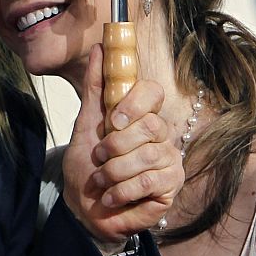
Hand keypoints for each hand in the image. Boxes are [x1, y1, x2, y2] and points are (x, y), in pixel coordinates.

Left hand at [61, 43, 183, 243]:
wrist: (85, 207)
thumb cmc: (86, 165)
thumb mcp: (84, 123)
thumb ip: (94, 87)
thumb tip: (98, 48)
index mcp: (140, 114)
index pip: (152, 92)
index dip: (135, 102)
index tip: (113, 119)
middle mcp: (159, 134)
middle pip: (151, 124)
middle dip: (116, 144)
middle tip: (100, 156)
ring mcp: (169, 160)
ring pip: (150, 154)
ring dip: (115, 170)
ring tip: (101, 179)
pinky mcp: (171, 186)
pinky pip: (151, 181)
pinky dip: (123, 190)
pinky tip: (111, 196)